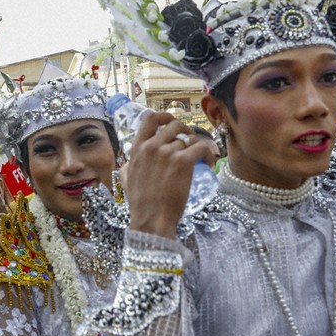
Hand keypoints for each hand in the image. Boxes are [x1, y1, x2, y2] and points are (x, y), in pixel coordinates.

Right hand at [125, 112, 214, 237]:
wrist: (151, 219)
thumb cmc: (140, 204)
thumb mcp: (126, 180)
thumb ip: (127, 166)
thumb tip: (128, 163)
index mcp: (137, 149)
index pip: (150, 118)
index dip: (165, 116)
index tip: (172, 121)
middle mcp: (151, 147)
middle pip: (175, 125)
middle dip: (186, 131)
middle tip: (191, 143)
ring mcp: (167, 153)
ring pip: (189, 139)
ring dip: (198, 147)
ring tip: (202, 160)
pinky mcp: (183, 162)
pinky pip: (202, 147)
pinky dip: (209, 153)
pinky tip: (209, 163)